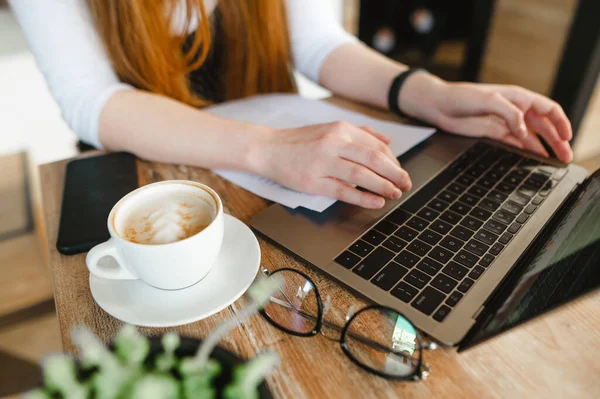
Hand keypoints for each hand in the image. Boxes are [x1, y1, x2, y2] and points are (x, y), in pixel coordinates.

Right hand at [254, 121, 411, 208]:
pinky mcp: (313, 181)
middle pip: (374, 159)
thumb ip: (360, 133)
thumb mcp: (330, 128)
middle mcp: (334, 142)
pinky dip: (363, 197)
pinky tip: (376, 202)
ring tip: (395, 194)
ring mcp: (323, 162)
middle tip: (406, 184)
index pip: (377, 145)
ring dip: (383, 186)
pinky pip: (343, 191)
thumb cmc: (299, 141)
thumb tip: (388, 140)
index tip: (401, 172)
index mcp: (341, 129)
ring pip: (361, 175)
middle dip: (395, 173)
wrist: (268, 149)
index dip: (394, 161)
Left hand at [400, 73, 572, 162]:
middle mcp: (515, 110)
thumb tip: (524, 130)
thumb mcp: (489, 100)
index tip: (567, 137)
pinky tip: (533, 159)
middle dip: (556, 140)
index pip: (547, 109)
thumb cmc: (462, 96)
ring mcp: (505, 123)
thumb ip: (510, 113)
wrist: (439, 106)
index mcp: (518, 97)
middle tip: (566, 156)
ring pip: (530, 137)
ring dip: (543, 148)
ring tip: (554, 161)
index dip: (560, 122)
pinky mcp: (494, 133)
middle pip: (543, 126)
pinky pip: (515, 143)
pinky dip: (525, 151)